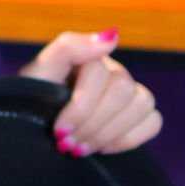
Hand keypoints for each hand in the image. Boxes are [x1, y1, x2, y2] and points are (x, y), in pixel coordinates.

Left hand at [20, 28, 160, 156]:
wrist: (31, 128)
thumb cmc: (31, 101)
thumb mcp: (37, 74)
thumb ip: (68, 48)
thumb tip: (112, 36)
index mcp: (89, 56)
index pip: (99, 73)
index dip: (80, 107)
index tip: (59, 131)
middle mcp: (113, 70)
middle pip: (122, 90)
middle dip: (93, 124)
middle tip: (68, 145)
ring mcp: (130, 92)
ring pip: (142, 104)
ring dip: (109, 134)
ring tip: (81, 149)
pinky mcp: (140, 115)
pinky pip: (153, 122)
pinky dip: (129, 139)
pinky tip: (103, 147)